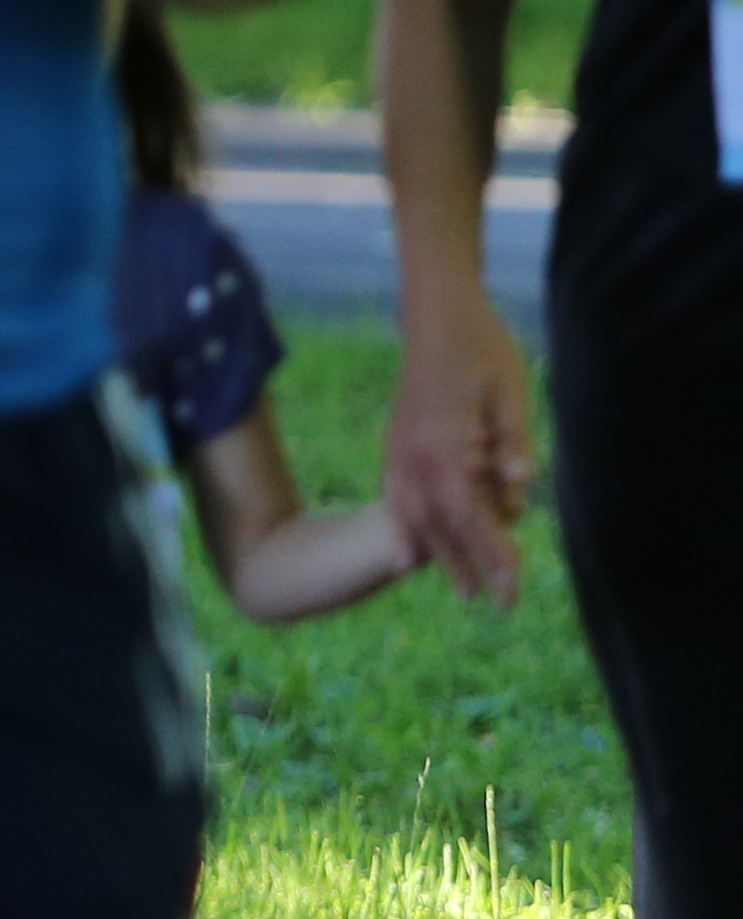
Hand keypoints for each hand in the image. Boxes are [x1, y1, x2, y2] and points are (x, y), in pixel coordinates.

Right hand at [381, 278, 540, 607]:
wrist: (435, 313)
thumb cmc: (480, 348)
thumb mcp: (509, 391)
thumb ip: (513, 442)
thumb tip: (521, 487)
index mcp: (440, 447)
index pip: (469, 516)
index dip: (493, 555)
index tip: (515, 590)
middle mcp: (411, 456)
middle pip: (440, 526)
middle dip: (471, 567)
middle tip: (498, 605)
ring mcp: (398, 452)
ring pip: (416, 517)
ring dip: (441, 555)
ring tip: (465, 590)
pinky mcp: (397, 445)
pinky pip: (399, 499)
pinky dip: (410, 529)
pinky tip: (414, 551)